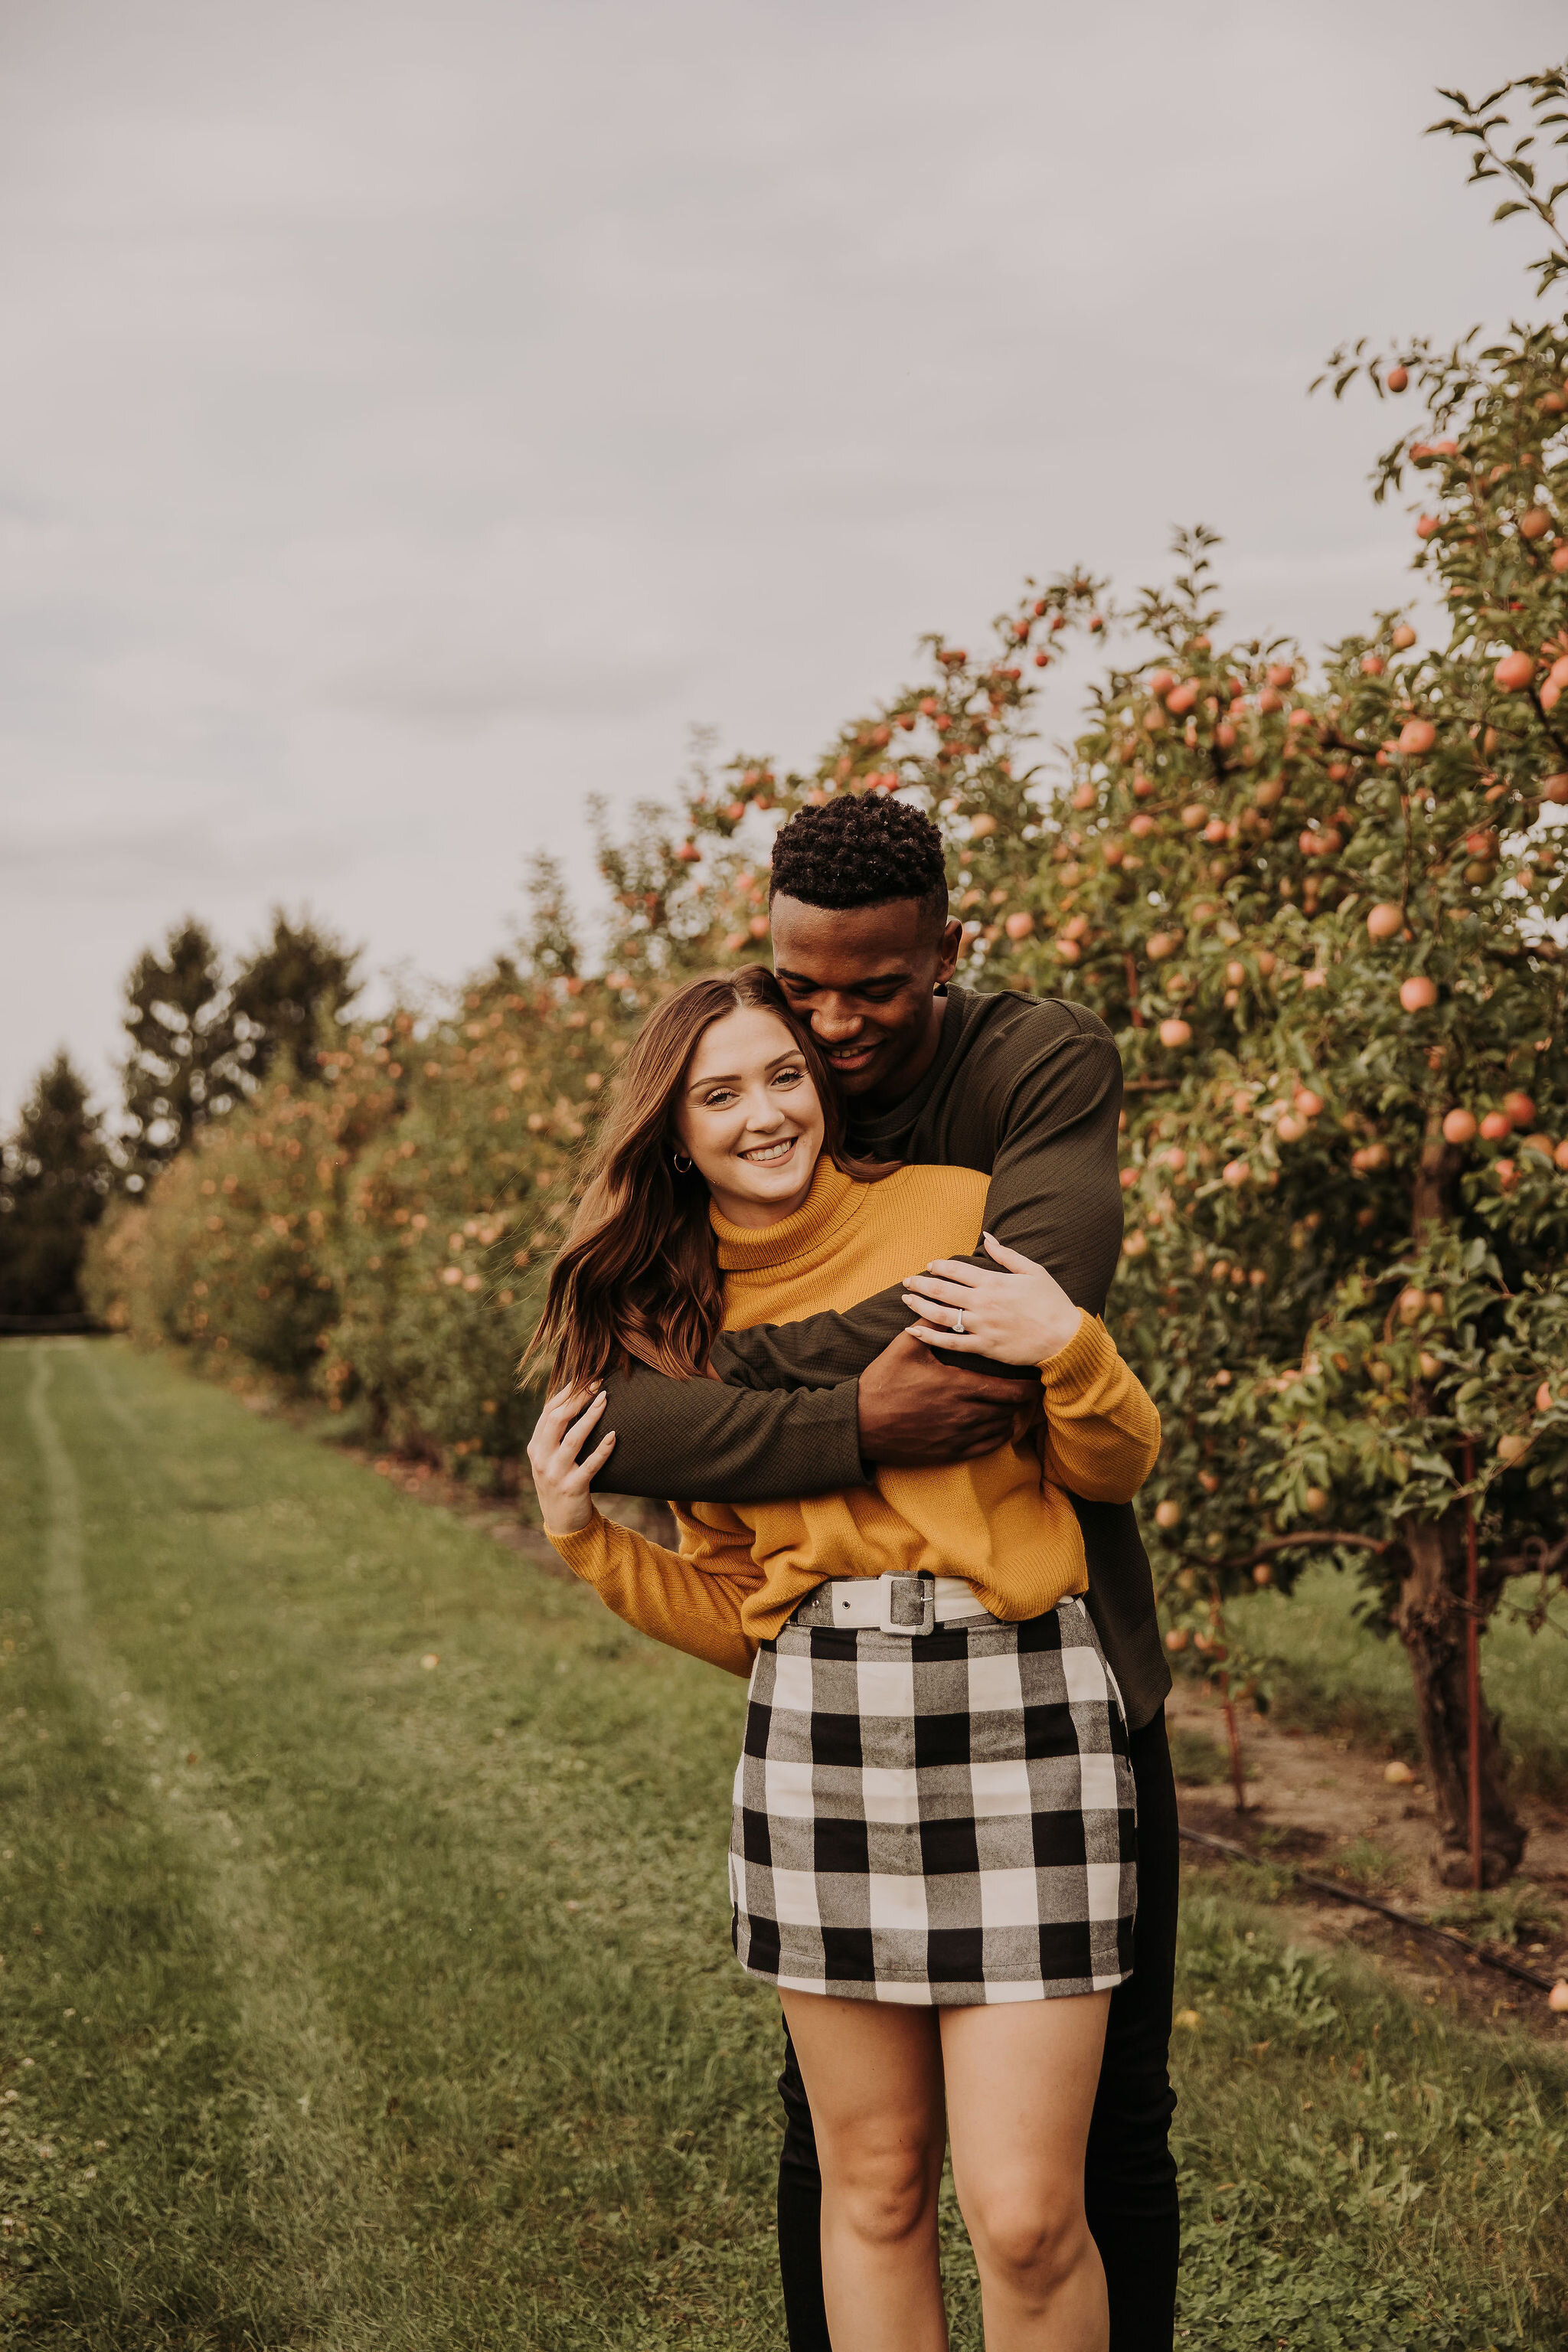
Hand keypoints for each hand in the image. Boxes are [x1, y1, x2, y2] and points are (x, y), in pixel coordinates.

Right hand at [526, 1384, 615, 1532]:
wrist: (563, 1523)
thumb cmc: (560, 1483)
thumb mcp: (548, 1459)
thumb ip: (554, 1435)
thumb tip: (573, 1400)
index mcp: (536, 1447)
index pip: (548, 1412)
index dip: (566, 1393)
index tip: (584, 1378)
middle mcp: (542, 1459)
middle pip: (557, 1420)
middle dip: (577, 1399)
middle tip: (596, 1384)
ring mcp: (556, 1474)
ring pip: (573, 1439)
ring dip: (591, 1417)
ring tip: (605, 1399)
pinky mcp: (573, 1488)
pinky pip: (590, 1465)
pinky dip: (603, 1449)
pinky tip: (614, 1435)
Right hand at [857, 1329, 1035, 1467]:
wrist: (861, 1425)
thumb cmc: (883, 1383)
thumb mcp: (904, 1349)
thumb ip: (930, 1326)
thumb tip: (945, 1303)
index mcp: (958, 1385)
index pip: (1009, 1389)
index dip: (1028, 1386)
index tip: (1035, 1379)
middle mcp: (964, 1413)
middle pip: (1010, 1409)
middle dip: (1022, 1400)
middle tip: (1028, 1391)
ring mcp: (959, 1435)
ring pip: (1001, 1428)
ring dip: (1010, 1417)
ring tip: (1013, 1406)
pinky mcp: (951, 1452)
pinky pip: (988, 1448)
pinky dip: (998, 1437)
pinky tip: (999, 1427)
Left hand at [901, 1232, 1082, 1367]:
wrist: (1064, 1339)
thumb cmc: (1052, 1303)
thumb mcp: (1033, 1271)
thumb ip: (1006, 1255)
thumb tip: (987, 1237)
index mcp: (994, 1282)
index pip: (956, 1270)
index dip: (939, 1266)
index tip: (929, 1265)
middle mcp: (983, 1303)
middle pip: (942, 1290)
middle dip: (920, 1283)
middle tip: (906, 1281)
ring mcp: (982, 1326)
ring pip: (941, 1315)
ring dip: (919, 1305)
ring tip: (905, 1299)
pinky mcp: (984, 1347)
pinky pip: (951, 1342)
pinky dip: (929, 1336)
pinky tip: (913, 1330)